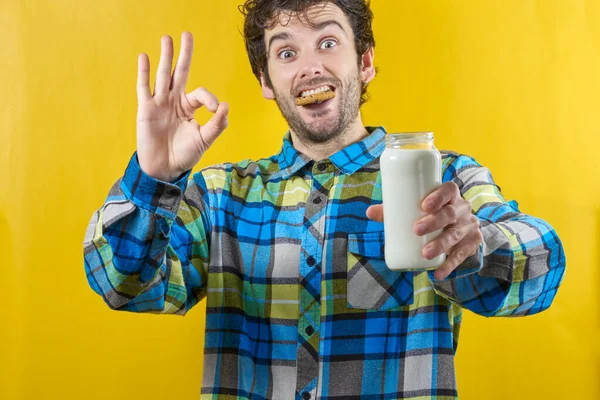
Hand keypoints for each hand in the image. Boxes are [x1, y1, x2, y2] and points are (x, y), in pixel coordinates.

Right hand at [136, 32, 228, 181]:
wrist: (164, 168)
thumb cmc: (184, 155)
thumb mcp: (205, 140)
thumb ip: (217, 124)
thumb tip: (226, 106)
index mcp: (189, 107)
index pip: (201, 93)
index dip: (210, 99)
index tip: (215, 111)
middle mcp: (175, 101)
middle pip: (180, 73)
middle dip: (184, 54)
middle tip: (187, 34)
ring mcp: (160, 103)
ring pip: (163, 75)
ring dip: (166, 57)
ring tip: (167, 38)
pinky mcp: (146, 109)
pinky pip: (144, 88)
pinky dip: (144, 73)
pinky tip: (145, 57)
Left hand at [366, 182, 482, 279]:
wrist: (463, 228)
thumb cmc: (433, 214)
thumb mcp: (418, 209)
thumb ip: (395, 210)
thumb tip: (369, 212)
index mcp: (450, 196)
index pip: (449, 190)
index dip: (438, 196)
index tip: (424, 205)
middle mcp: (462, 209)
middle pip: (451, 213)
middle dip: (434, 222)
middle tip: (417, 230)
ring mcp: (469, 226)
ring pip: (456, 235)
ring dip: (441, 245)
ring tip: (426, 254)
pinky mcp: (472, 243)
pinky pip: (461, 255)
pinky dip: (449, 265)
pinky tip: (438, 273)